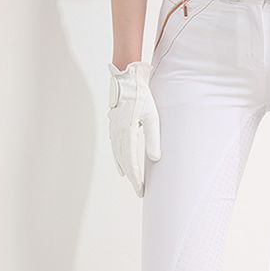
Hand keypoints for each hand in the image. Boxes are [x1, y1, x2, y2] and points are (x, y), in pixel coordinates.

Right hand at [107, 60, 160, 196]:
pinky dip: (118, 158)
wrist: (127, 80)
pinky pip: (115, 147)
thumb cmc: (142, 96)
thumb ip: (153, 138)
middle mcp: (118, 133)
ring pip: (118, 155)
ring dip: (125, 169)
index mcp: (127, 132)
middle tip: (139, 190)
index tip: (141, 189)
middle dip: (132, 177)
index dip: (136, 177)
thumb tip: (155, 158)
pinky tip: (121, 165)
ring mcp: (114, 130)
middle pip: (124, 161)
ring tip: (131, 181)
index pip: (131, 161)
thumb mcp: (152, 116)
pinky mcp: (114, 126)